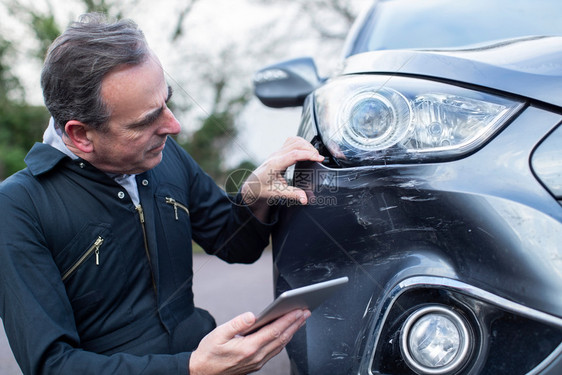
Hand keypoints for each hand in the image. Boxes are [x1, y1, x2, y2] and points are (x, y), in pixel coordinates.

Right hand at [188, 309, 309, 374]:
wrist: (202, 373)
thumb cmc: (208, 353)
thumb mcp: (218, 334)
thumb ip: (237, 324)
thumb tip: (252, 316)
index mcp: (248, 348)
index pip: (274, 331)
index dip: (287, 320)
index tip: (297, 310)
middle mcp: (256, 357)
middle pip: (281, 338)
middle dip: (295, 324)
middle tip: (305, 312)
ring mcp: (257, 362)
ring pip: (280, 346)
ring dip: (292, 332)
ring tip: (300, 320)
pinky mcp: (256, 364)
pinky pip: (274, 351)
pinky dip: (283, 340)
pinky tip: (286, 333)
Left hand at [241, 137, 323, 220]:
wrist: (252, 186)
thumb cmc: (262, 189)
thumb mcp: (277, 193)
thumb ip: (292, 194)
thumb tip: (305, 199)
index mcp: (275, 164)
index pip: (294, 154)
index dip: (309, 155)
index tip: (320, 158)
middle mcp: (275, 155)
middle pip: (296, 144)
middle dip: (310, 149)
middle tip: (319, 158)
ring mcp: (276, 152)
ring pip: (294, 140)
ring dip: (306, 144)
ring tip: (314, 155)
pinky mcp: (278, 152)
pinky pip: (291, 142)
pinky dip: (301, 143)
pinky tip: (306, 151)